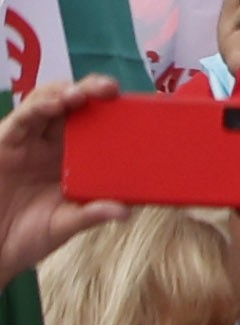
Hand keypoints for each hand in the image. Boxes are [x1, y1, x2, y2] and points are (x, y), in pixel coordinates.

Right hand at [0, 73, 124, 279]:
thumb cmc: (29, 235)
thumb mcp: (65, 224)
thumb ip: (91, 214)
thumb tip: (126, 211)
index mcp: (75, 155)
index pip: (99, 121)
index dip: (116, 108)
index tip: (141, 104)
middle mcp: (53, 141)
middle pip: (76, 103)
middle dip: (94, 89)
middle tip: (112, 89)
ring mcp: (29, 140)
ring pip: (49, 101)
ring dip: (67, 91)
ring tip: (85, 93)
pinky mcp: (5, 142)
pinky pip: (22, 118)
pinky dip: (38, 107)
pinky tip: (56, 104)